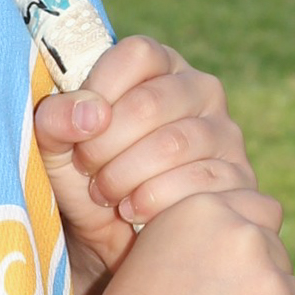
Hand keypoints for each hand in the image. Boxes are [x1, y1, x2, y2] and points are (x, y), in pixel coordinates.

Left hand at [33, 36, 277, 294]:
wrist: (113, 240)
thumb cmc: (87, 176)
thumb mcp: (57, 146)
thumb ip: (55, 120)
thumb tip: (89, 115)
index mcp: (159, 66)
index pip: (137, 55)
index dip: (100, 90)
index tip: (78, 128)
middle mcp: (200, 90)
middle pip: (151, 102)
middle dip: (105, 144)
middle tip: (87, 169)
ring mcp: (225, 134)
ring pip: (174, 145)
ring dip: (126, 176)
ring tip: (106, 193)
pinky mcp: (239, 178)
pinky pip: (199, 183)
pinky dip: (154, 201)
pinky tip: (133, 211)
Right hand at [79, 188, 294, 294]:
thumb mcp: (151, 254)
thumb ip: (194, 240)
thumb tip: (229, 255)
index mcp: (207, 208)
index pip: (262, 210)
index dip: (252, 243)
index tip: (234, 273)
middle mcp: (246, 236)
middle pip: (279, 257)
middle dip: (261, 284)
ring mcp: (273, 283)